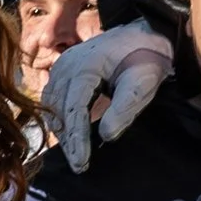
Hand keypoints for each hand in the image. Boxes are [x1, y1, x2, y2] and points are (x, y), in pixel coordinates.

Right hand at [39, 22, 172, 173]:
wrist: (143, 34)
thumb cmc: (146, 58)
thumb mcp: (143, 83)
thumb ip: (125, 108)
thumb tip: (106, 136)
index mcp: (84, 67)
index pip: (74, 108)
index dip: (77, 138)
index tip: (82, 162)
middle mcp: (66, 66)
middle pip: (59, 110)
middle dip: (68, 140)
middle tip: (80, 166)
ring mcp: (61, 67)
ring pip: (53, 106)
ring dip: (63, 132)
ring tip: (76, 156)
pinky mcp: (63, 72)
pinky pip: (54, 100)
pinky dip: (61, 120)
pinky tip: (71, 138)